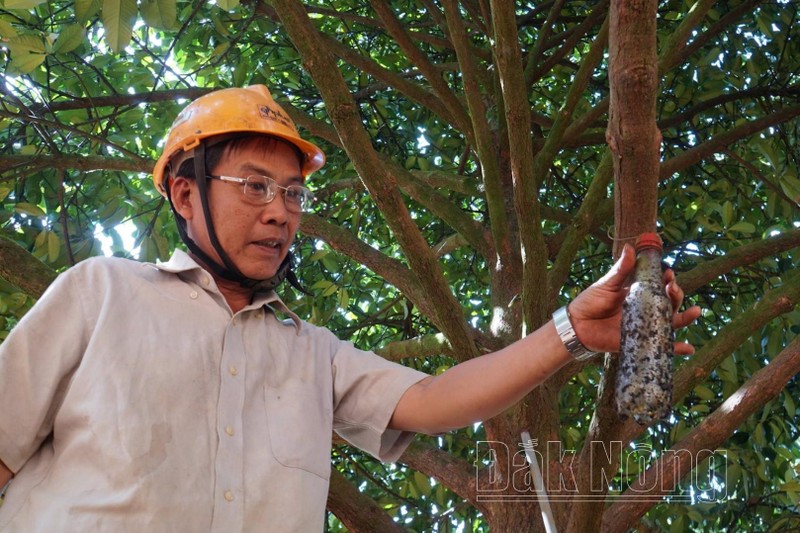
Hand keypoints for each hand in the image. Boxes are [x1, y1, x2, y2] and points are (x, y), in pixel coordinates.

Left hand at [567, 244, 700, 354]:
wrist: (576, 324)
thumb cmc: (590, 302)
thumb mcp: (607, 284)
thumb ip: (621, 270)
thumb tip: (630, 247)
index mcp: (638, 295)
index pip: (659, 286)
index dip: (667, 280)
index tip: (668, 273)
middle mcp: (645, 311)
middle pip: (669, 304)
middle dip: (676, 295)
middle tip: (672, 287)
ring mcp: (645, 327)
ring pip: (671, 323)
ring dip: (685, 318)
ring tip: (695, 311)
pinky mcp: (641, 342)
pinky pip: (662, 346)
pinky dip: (677, 348)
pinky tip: (689, 348)